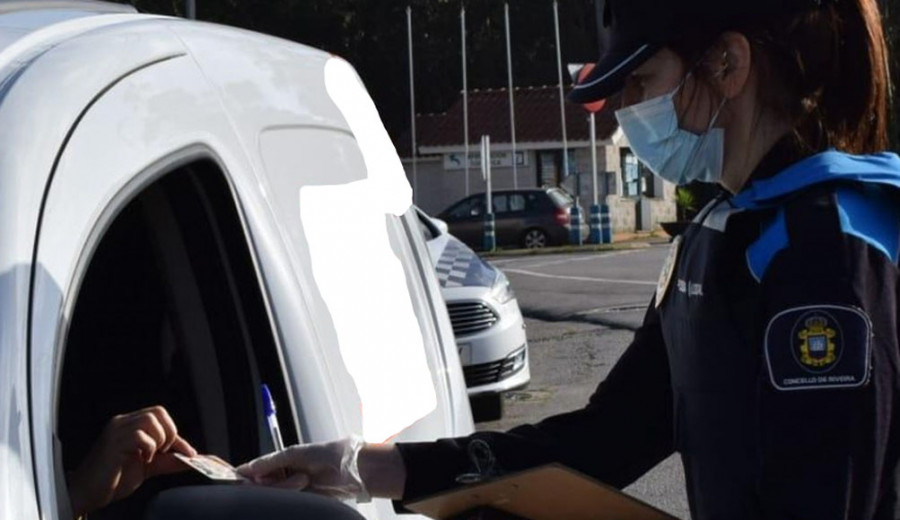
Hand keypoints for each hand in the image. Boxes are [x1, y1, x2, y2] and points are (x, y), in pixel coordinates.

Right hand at [67, 406, 196, 515]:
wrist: (87, 493)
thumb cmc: (114, 478)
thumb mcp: (148, 467)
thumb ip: (168, 460)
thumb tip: (193, 458)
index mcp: (130, 425)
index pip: (159, 416)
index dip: (176, 433)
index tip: (188, 453)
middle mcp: (122, 424)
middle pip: (157, 412)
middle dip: (169, 432)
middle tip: (163, 452)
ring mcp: (116, 432)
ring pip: (149, 419)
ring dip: (159, 439)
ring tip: (151, 456)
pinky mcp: (112, 444)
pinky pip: (138, 436)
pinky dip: (148, 448)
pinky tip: (142, 460)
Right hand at [237, 437, 367, 499]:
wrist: (350, 470)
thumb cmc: (325, 455)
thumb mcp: (296, 454)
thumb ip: (270, 461)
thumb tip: (247, 468)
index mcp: (278, 461)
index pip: (253, 470)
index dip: (246, 476)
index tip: (240, 480)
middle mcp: (281, 475)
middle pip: (261, 486)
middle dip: (276, 483)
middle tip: (298, 477)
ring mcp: (290, 489)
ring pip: (274, 496)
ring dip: (288, 488)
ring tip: (306, 480)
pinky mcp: (300, 500)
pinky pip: (287, 502)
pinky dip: (293, 495)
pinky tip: (306, 487)